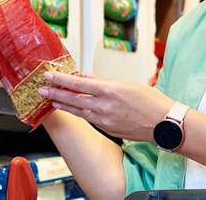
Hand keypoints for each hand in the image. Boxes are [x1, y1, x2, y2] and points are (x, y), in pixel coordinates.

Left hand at [38, 71, 174, 141]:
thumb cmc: (151, 100)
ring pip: (78, 111)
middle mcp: (104, 106)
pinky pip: (89, 119)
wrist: (164, 124)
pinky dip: (79, 113)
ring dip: (64, 105)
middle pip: (73, 98)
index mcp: (109, 90)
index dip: (61, 79)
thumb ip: (105, 81)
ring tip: (51, 100)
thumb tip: (87, 76)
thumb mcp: (128, 83)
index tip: (48, 75)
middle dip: (55, 93)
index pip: (78, 83)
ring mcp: (105, 120)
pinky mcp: (108, 129)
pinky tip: (72, 109)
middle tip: (41, 89)